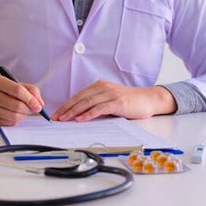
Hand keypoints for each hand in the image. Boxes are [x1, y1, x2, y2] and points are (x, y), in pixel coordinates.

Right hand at [0, 76, 43, 125]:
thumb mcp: (10, 83)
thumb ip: (28, 89)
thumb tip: (40, 102)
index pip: (18, 90)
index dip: (31, 99)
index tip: (38, 105)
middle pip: (17, 105)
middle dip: (29, 109)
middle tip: (33, 109)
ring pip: (14, 116)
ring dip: (23, 116)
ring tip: (23, 112)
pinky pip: (8, 123)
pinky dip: (15, 120)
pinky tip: (12, 115)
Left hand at [52, 80, 176, 121]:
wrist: (149, 99)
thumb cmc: (130, 102)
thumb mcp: (110, 100)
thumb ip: (97, 104)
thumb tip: (80, 115)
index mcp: (99, 86)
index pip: (79, 96)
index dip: (66, 105)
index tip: (57, 114)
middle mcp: (103, 87)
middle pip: (80, 98)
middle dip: (66, 109)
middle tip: (56, 118)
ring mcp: (110, 94)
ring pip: (87, 102)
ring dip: (74, 112)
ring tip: (64, 119)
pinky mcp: (117, 102)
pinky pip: (99, 108)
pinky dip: (88, 114)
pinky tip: (80, 119)